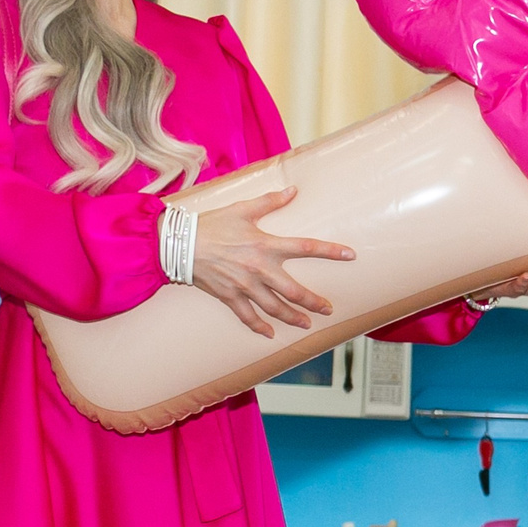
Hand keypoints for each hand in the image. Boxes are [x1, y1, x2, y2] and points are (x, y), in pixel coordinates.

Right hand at [189, 187, 353, 337]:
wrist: (176, 243)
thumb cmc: (211, 224)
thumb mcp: (242, 209)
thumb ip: (270, 202)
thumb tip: (293, 190)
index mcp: (266, 245)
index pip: (306, 247)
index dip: (330, 251)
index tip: (351, 255)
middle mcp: (259, 269)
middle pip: (294, 291)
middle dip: (314, 302)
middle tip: (328, 309)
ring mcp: (244, 286)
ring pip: (275, 308)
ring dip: (293, 318)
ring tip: (307, 324)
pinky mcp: (229, 297)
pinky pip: (247, 317)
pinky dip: (259, 327)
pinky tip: (270, 335)